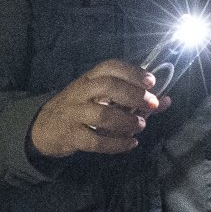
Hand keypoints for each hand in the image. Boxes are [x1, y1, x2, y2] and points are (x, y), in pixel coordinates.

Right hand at [28, 57, 167, 157]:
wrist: (44, 127)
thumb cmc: (80, 108)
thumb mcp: (101, 98)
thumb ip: (133, 98)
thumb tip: (166, 100)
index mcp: (89, 79)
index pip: (109, 67)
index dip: (132, 72)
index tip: (151, 81)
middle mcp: (80, 92)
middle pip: (107, 86)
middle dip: (134, 94)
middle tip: (152, 104)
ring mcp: (74, 114)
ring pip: (102, 114)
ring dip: (126, 121)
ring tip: (140, 126)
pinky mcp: (71, 136)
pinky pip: (95, 141)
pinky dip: (116, 144)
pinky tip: (131, 143)